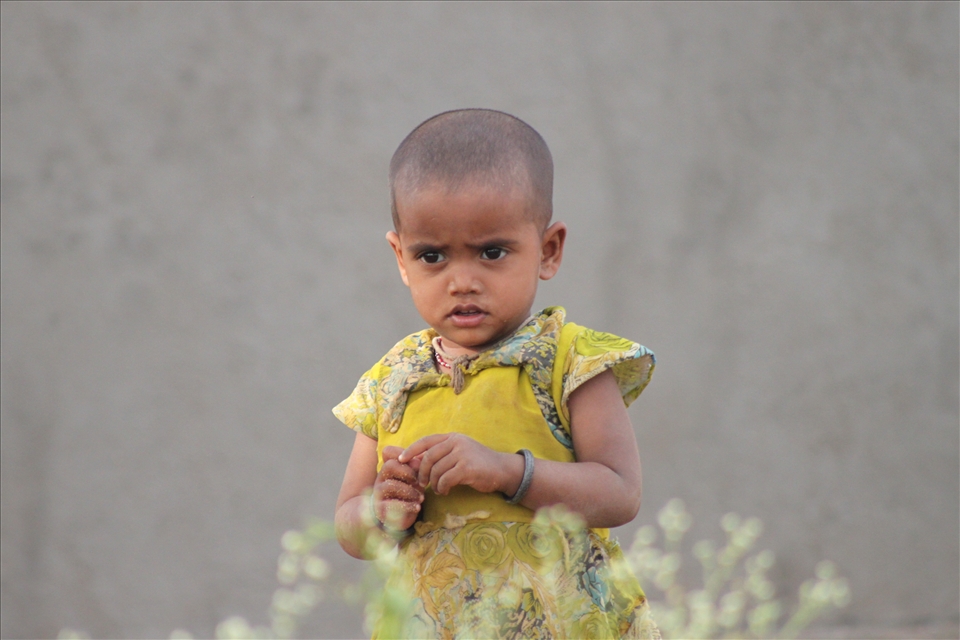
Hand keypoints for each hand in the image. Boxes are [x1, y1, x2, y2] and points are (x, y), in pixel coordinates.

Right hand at [373, 446, 423, 530]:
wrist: (393, 516)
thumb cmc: (407, 492)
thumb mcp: (413, 478)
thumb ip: (416, 468)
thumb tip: (419, 460)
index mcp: (389, 467)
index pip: (388, 452)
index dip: (402, 454)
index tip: (417, 464)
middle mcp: (381, 478)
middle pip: (389, 466)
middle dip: (407, 472)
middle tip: (419, 481)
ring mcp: (379, 493)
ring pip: (390, 485)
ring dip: (409, 491)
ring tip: (421, 498)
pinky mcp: (380, 508)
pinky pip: (391, 504)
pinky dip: (407, 506)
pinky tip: (417, 507)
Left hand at [399, 434, 519, 495]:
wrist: (502, 470)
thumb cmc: (479, 464)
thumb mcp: (459, 453)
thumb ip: (442, 455)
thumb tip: (415, 462)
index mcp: (453, 437)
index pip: (426, 441)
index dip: (411, 450)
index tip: (401, 459)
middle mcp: (457, 442)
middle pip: (429, 457)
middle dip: (422, 473)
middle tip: (423, 484)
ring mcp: (462, 454)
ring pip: (437, 470)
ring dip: (435, 483)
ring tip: (440, 489)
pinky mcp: (467, 468)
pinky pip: (446, 479)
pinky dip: (443, 487)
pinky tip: (446, 491)